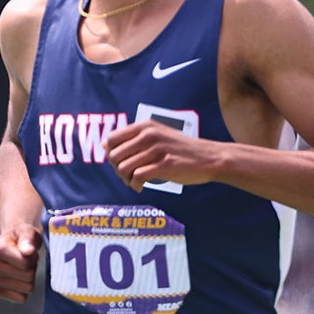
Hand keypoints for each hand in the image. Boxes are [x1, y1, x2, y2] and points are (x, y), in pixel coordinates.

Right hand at [0, 222, 42, 302]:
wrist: (13, 244)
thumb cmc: (22, 237)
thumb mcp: (27, 232)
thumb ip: (28, 239)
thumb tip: (27, 251)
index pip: (25, 264)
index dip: (33, 257)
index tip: (28, 251)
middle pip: (28, 277)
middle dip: (32, 268)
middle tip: (26, 260)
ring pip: (26, 289)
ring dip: (29, 279)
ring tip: (22, 268)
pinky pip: (20, 298)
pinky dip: (25, 290)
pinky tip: (19, 280)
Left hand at [103, 122, 219, 191]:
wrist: (209, 157)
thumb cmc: (181, 149)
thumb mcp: (157, 135)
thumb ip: (133, 138)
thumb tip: (105, 145)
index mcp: (145, 126)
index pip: (111, 139)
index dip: (111, 154)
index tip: (121, 163)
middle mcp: (149, 135)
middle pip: (114, 155)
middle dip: (117, 170)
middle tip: (128, 176)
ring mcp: (157, 150)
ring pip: (124, 167)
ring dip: (126, 179)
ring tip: (135, 182)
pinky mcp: (165, 165)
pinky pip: (138, 177)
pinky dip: (135, 185)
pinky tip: (141, 187)